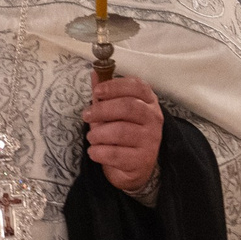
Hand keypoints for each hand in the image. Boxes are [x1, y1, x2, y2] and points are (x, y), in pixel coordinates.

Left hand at [84, 73, 162, 194]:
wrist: (134, 167)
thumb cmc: (123, 132)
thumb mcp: (113, 111)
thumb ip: (105, 94)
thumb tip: (94, 73)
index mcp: (148, 101)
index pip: (137, 86)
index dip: (115, 86)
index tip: (97, 91)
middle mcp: (154, 118)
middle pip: (128, 107)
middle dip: (102, 110)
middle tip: (86, 115)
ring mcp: (151, 140)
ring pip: (121, 131)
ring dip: (98, 133)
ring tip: (92, 137)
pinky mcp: (143, 160)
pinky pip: (116, 154)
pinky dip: (99, 152)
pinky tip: (94, 151)